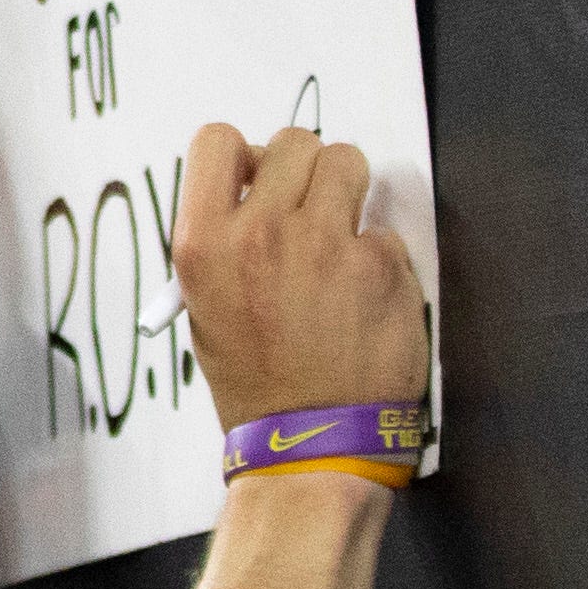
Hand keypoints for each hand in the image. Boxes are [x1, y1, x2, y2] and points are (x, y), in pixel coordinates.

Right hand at [170, 118, 428, 439]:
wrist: (310, 447)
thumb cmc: (255, 382)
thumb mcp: (207, 307)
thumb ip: (228, 239)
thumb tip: (262, 188)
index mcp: (204, 243)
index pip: (218, 140)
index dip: (244, 156)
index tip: (259, 181)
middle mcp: (262, 233)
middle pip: (294, 142)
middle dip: (306, 171)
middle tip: (310, 212)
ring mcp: (326, 245)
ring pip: (348, 161)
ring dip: (347, 191)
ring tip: (341, 240)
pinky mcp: (381, 265)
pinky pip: (383, 228)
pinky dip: (378, 255)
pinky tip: (365, 296)